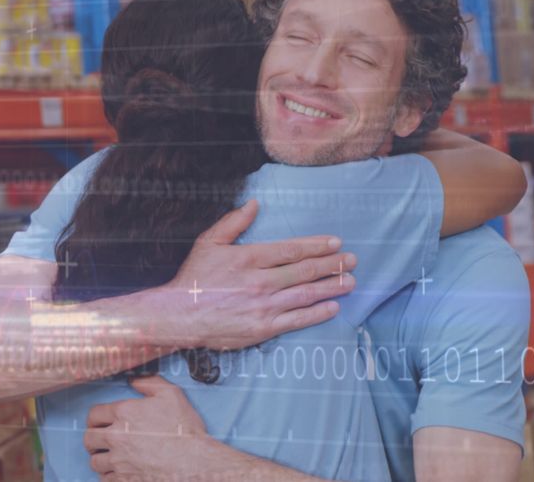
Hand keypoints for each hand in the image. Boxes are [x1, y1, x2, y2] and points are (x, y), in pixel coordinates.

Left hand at [85, 375, 211, 480]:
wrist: (195, 463)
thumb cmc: (184, 429)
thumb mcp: (171, 394)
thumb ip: (149, 382)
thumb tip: (133, 379)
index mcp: (124, 413)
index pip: (94, 414)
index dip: (95, 418)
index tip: (99, 422)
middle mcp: (116, 437)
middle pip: (89, 439)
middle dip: (93, 439)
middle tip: (100, 441)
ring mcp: (119, 461)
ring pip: (95, 462)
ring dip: (100, 459)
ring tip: (108, 458)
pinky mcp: (124, 480)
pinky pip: (105, 480)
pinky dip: (109, 476)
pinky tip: (117, 473)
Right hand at [149, 200, 355, 350]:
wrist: (180, 316)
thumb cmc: (194, 278)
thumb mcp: (208, 243)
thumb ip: (233, 222)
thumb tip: (254, 204)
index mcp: (249, 257)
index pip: (292, 250)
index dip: (317, 245)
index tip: (336, 242)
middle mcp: (260, 281)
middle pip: (305, 271)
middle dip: (333, 264)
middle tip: (353, 260)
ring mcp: (264, 306)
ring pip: (306, 294)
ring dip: (332, 286)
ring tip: (351, 281)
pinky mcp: (263, 328)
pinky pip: (297, 320)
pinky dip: (318, 313)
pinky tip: (333, 306)